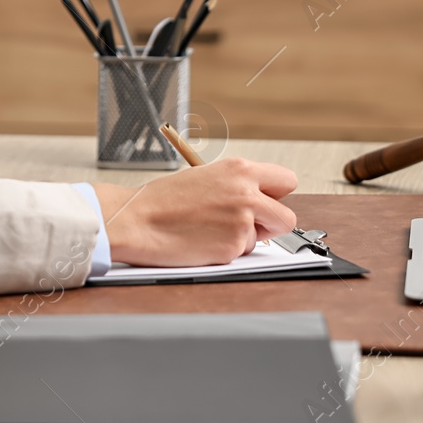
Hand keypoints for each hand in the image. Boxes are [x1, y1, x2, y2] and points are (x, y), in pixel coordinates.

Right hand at [92, 158, 297, 267]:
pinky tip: (203, 241)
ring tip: (212, 229)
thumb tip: (260, 200)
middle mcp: (246, 193)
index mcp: (239, 169)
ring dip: (245, 238)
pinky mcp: (232, 248)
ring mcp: (241, 222)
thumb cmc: (163, 199)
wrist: (137, 219)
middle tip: (246, 224)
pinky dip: (226, 251)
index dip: (275, 195)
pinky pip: (242, 253)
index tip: (265, 201)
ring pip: (264, 238)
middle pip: (286, 217)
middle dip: (270, 224)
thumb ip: (237, 186)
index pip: (286, 181)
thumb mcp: (205, 176)